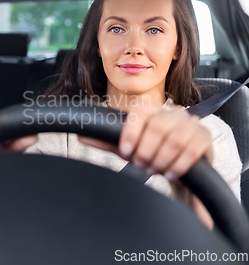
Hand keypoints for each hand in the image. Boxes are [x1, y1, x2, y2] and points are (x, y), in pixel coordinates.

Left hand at [78, 105, 212, 179]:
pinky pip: (193, 148)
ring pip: (175, 138)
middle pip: (157, 126)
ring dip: (161, 158)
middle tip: (141, 165)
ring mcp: (190, 123)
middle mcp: (171, 112)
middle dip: (146, 150)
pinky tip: (170, 174)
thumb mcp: (127, 147)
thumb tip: (81, 136)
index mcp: (150, 111)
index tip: (125, 152)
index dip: (131, 133)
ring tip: (154, 169)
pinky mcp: (204, 137)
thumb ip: (107, 141)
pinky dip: (178, 163)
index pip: (140, 113)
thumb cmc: (150, 152)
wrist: (178, 167)